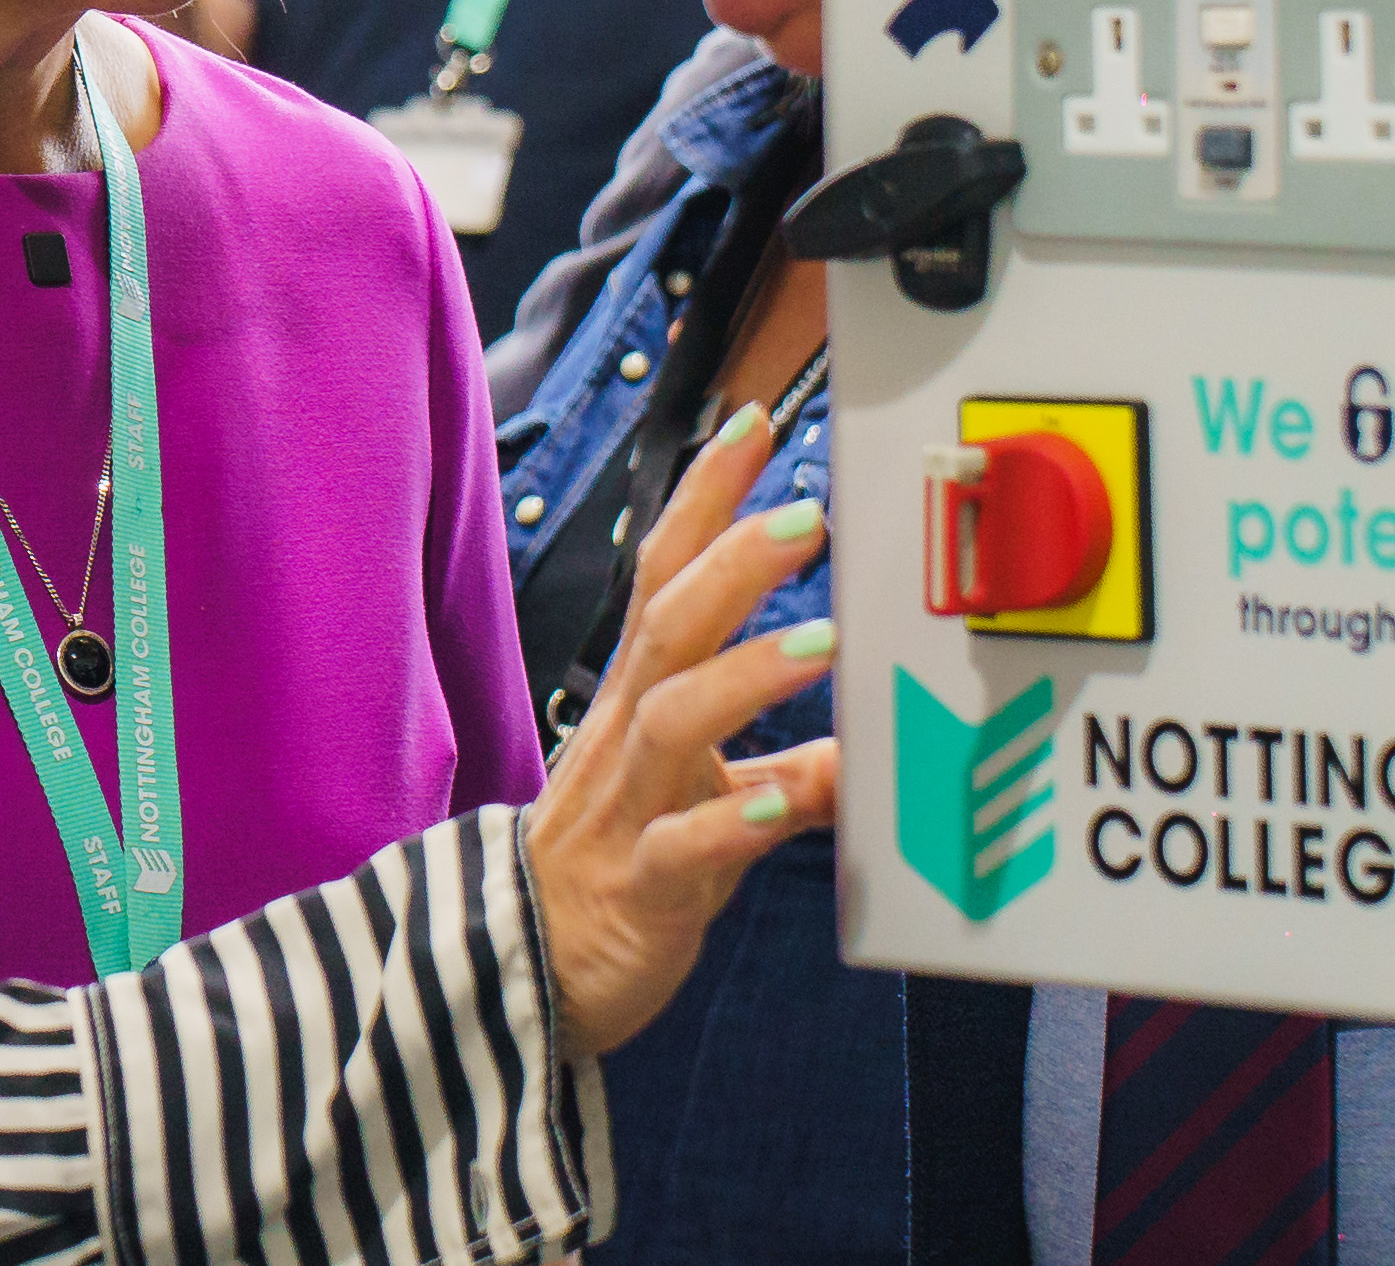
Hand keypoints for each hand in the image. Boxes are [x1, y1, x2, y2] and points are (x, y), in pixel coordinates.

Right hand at [521, 400, 840, 1054]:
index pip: (666, 571)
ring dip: (749, 674)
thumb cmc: (623, 865)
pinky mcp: (640, 887)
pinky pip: (680, 849)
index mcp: (642, 697)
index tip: (756, 421)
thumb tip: (866, 746)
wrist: (528, 972)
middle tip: (810, 512)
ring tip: (824, 642)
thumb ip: (782, 768)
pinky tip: (779, 808)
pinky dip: (729, 823)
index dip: (706, 495)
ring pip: (674, 719)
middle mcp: (629, 733)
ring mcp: (628, 805)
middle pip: (669, 624)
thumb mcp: (705, 798)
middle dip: (735, 561)